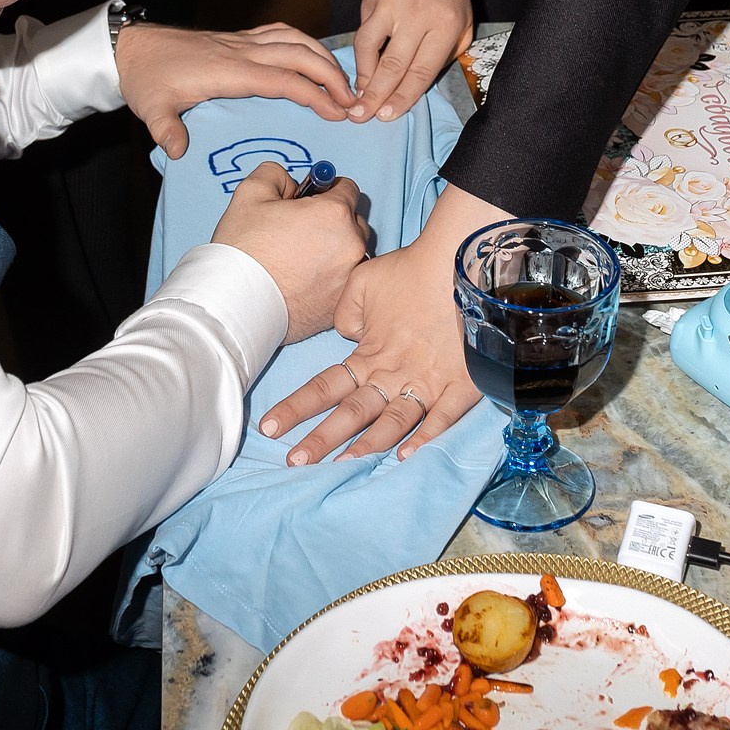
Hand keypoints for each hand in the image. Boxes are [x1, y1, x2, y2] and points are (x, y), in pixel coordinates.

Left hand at [114, 21, 357, 158]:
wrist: (132, 47)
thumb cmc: (145, 78)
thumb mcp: (151, 108)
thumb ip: (167, 130)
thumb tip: (178, 151)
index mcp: (229, 71)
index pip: (283, 80)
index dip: (315, 95)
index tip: (338, 112)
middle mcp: (241, 51)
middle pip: (299, 55)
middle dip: (331, 75)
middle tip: (353, 101)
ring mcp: (241, 42)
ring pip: (293, 39)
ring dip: (322, 56)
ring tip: (343, 79)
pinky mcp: (237, 38)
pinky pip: (279, 33)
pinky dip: (303, 42)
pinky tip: (311, 55)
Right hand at [213, 162, 370, 342]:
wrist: (235, 303)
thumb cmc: (243, 251)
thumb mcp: (250, 193)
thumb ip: (276, 174)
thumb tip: (291, 183)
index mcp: (334, 214)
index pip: (347, 188)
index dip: (325, 190)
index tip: (310, 201)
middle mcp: (351, 245)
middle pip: (353, 221)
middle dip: (333, 221)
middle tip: (300, 231)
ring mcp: (348, 277)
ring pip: (351, 254)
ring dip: (335, 251)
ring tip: (301, 259)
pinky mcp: (340, 304)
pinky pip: (343, 282)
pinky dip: (330, 279)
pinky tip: (303, 281)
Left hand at [259, 183, 501, 461]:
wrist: (461, 262)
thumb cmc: (411, 270)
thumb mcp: (363, 282)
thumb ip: (345, 313)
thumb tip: (346, 336)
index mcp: (369, 353)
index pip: (325, 386)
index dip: (296, 408)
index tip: (268, 428)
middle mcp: (394, 374)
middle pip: (352, 413)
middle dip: (322, 439)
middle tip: (295, 463)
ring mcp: (428, 382)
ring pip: (392, 422)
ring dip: (366, 446)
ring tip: (341, 467)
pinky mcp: (462, 384)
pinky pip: (443, 417)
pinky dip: (426, 437)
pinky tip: (406, 456)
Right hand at [352, 0, 472, 123]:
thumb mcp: (463, 23)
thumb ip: (446, 55)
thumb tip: (418, 87)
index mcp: (446, 23)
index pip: (422, 69)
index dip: (404, 97)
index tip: (389, 115)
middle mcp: (417, 14)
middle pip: (395, 65)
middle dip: (379, 96)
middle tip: (364, 117)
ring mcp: (391, 6)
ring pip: (371, 51)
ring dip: (363, 81)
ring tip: (356, 103)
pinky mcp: (371, 1)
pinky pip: (362, 36)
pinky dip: (359, 60)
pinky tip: (359, 76)